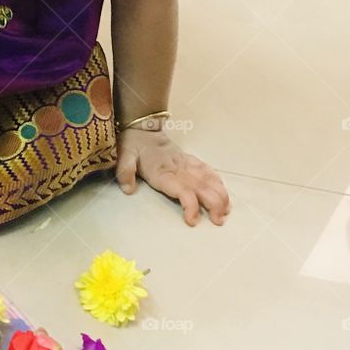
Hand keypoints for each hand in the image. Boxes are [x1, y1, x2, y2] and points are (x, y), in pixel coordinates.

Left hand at [115, 127, 230, 225]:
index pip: (182, 190)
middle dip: (214, 204)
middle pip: (202, 187)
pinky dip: (218, 182)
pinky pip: (208, 171)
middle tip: (218, 221)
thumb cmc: (133, 145)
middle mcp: (179, 169)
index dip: (190, 205)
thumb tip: (128, 189)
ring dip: (220, 195)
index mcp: (162, 172)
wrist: (143, 128)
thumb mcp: (124, 156)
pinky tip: (224, 194)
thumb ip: (125, 172)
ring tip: (225, 211)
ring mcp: (187, 164)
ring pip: (209, 179)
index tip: (193, 221)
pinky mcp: (190, 161)